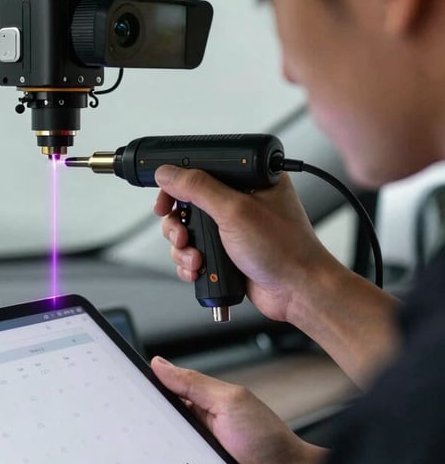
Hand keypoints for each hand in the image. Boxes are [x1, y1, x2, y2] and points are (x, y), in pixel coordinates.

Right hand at [151, 357, 325, 463]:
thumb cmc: (271, 443)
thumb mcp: (231, 402)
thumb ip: (195, 383)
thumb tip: (161, 364)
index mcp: (201, 406)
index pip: (163, 394)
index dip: (145, 390)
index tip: (126, 387)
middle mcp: (194, 432)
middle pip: (156, 425)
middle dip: (144, 425)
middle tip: (134, 423)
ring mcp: (192, 460)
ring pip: (158, 454)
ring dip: (154, 454)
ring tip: (154, 451)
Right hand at [153, 166, 399, 388]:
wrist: (298, 293)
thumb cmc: (285, 249)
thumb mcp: (236, 211)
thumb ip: (198, 188)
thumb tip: (168, 173)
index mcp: (249, 179)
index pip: (201, 170)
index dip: (178, 183)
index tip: (166, 198)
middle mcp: (239, 201)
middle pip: (187, 203)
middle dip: (178, 223)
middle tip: (182, 233)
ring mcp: (231, 228)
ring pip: (187, 230)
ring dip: (183, 247)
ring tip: (196, 258)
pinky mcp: (225, 252)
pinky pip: (193, 252)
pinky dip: (190, 262)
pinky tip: (200, 269)